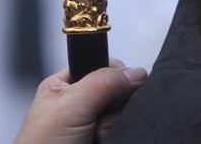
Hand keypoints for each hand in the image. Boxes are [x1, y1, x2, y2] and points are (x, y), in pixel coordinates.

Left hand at [14, 60, 147, 143]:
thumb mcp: (71, 105)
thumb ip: (103, 82)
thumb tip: (135, 73)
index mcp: (65, 84)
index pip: (102, 65)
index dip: (114, 75)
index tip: (115, 88)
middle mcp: (80, 103)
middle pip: (117, 92)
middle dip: (112, 107)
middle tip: (94, 119)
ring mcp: (91, 124)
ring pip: (122, 114)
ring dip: (112, 126)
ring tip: (93, 137)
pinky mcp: (102, 140)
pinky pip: (124, 132)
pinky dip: (114, 137)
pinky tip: (99, 143)